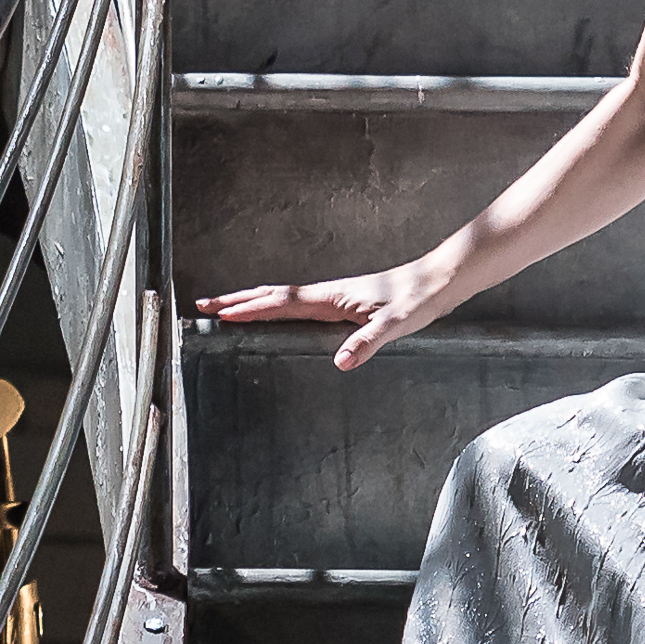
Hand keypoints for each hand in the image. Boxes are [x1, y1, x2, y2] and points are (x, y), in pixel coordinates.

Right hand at [195, 265, 455, 371]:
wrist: (440, 280)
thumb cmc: (418, 300)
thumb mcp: (395, 325)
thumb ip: (367, 343)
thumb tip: (340, 363)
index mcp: (331, 299)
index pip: (280, 303)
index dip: (249, 309)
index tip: (219, 314)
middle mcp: (327, 295)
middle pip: (272, 295)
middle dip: (237, 301)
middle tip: (204, 307)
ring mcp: (334, 297)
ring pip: (282, 298)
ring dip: (252, 302)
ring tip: (228, 308)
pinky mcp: (344, 302)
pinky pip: (297, 304)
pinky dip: (276, 307)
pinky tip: (275, 315)